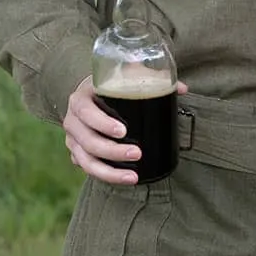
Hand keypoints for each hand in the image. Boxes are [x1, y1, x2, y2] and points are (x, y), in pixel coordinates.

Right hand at [61, 75, 188, 185]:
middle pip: (88, 141)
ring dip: (109, 172)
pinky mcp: (77, 153)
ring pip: (86, 161)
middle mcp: (72, 120)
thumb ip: (150, 77)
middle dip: (112, 151)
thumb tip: (182, 89)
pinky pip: (88, 169)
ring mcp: (73, 139)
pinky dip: (106, 177)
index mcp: (80, 99)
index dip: (103, 124)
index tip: (124, 132)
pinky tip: (124, 180)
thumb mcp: (124, 75)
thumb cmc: (110, 85)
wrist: (90, 95)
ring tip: (133, 177)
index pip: (87, 113)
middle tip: (137, 153)